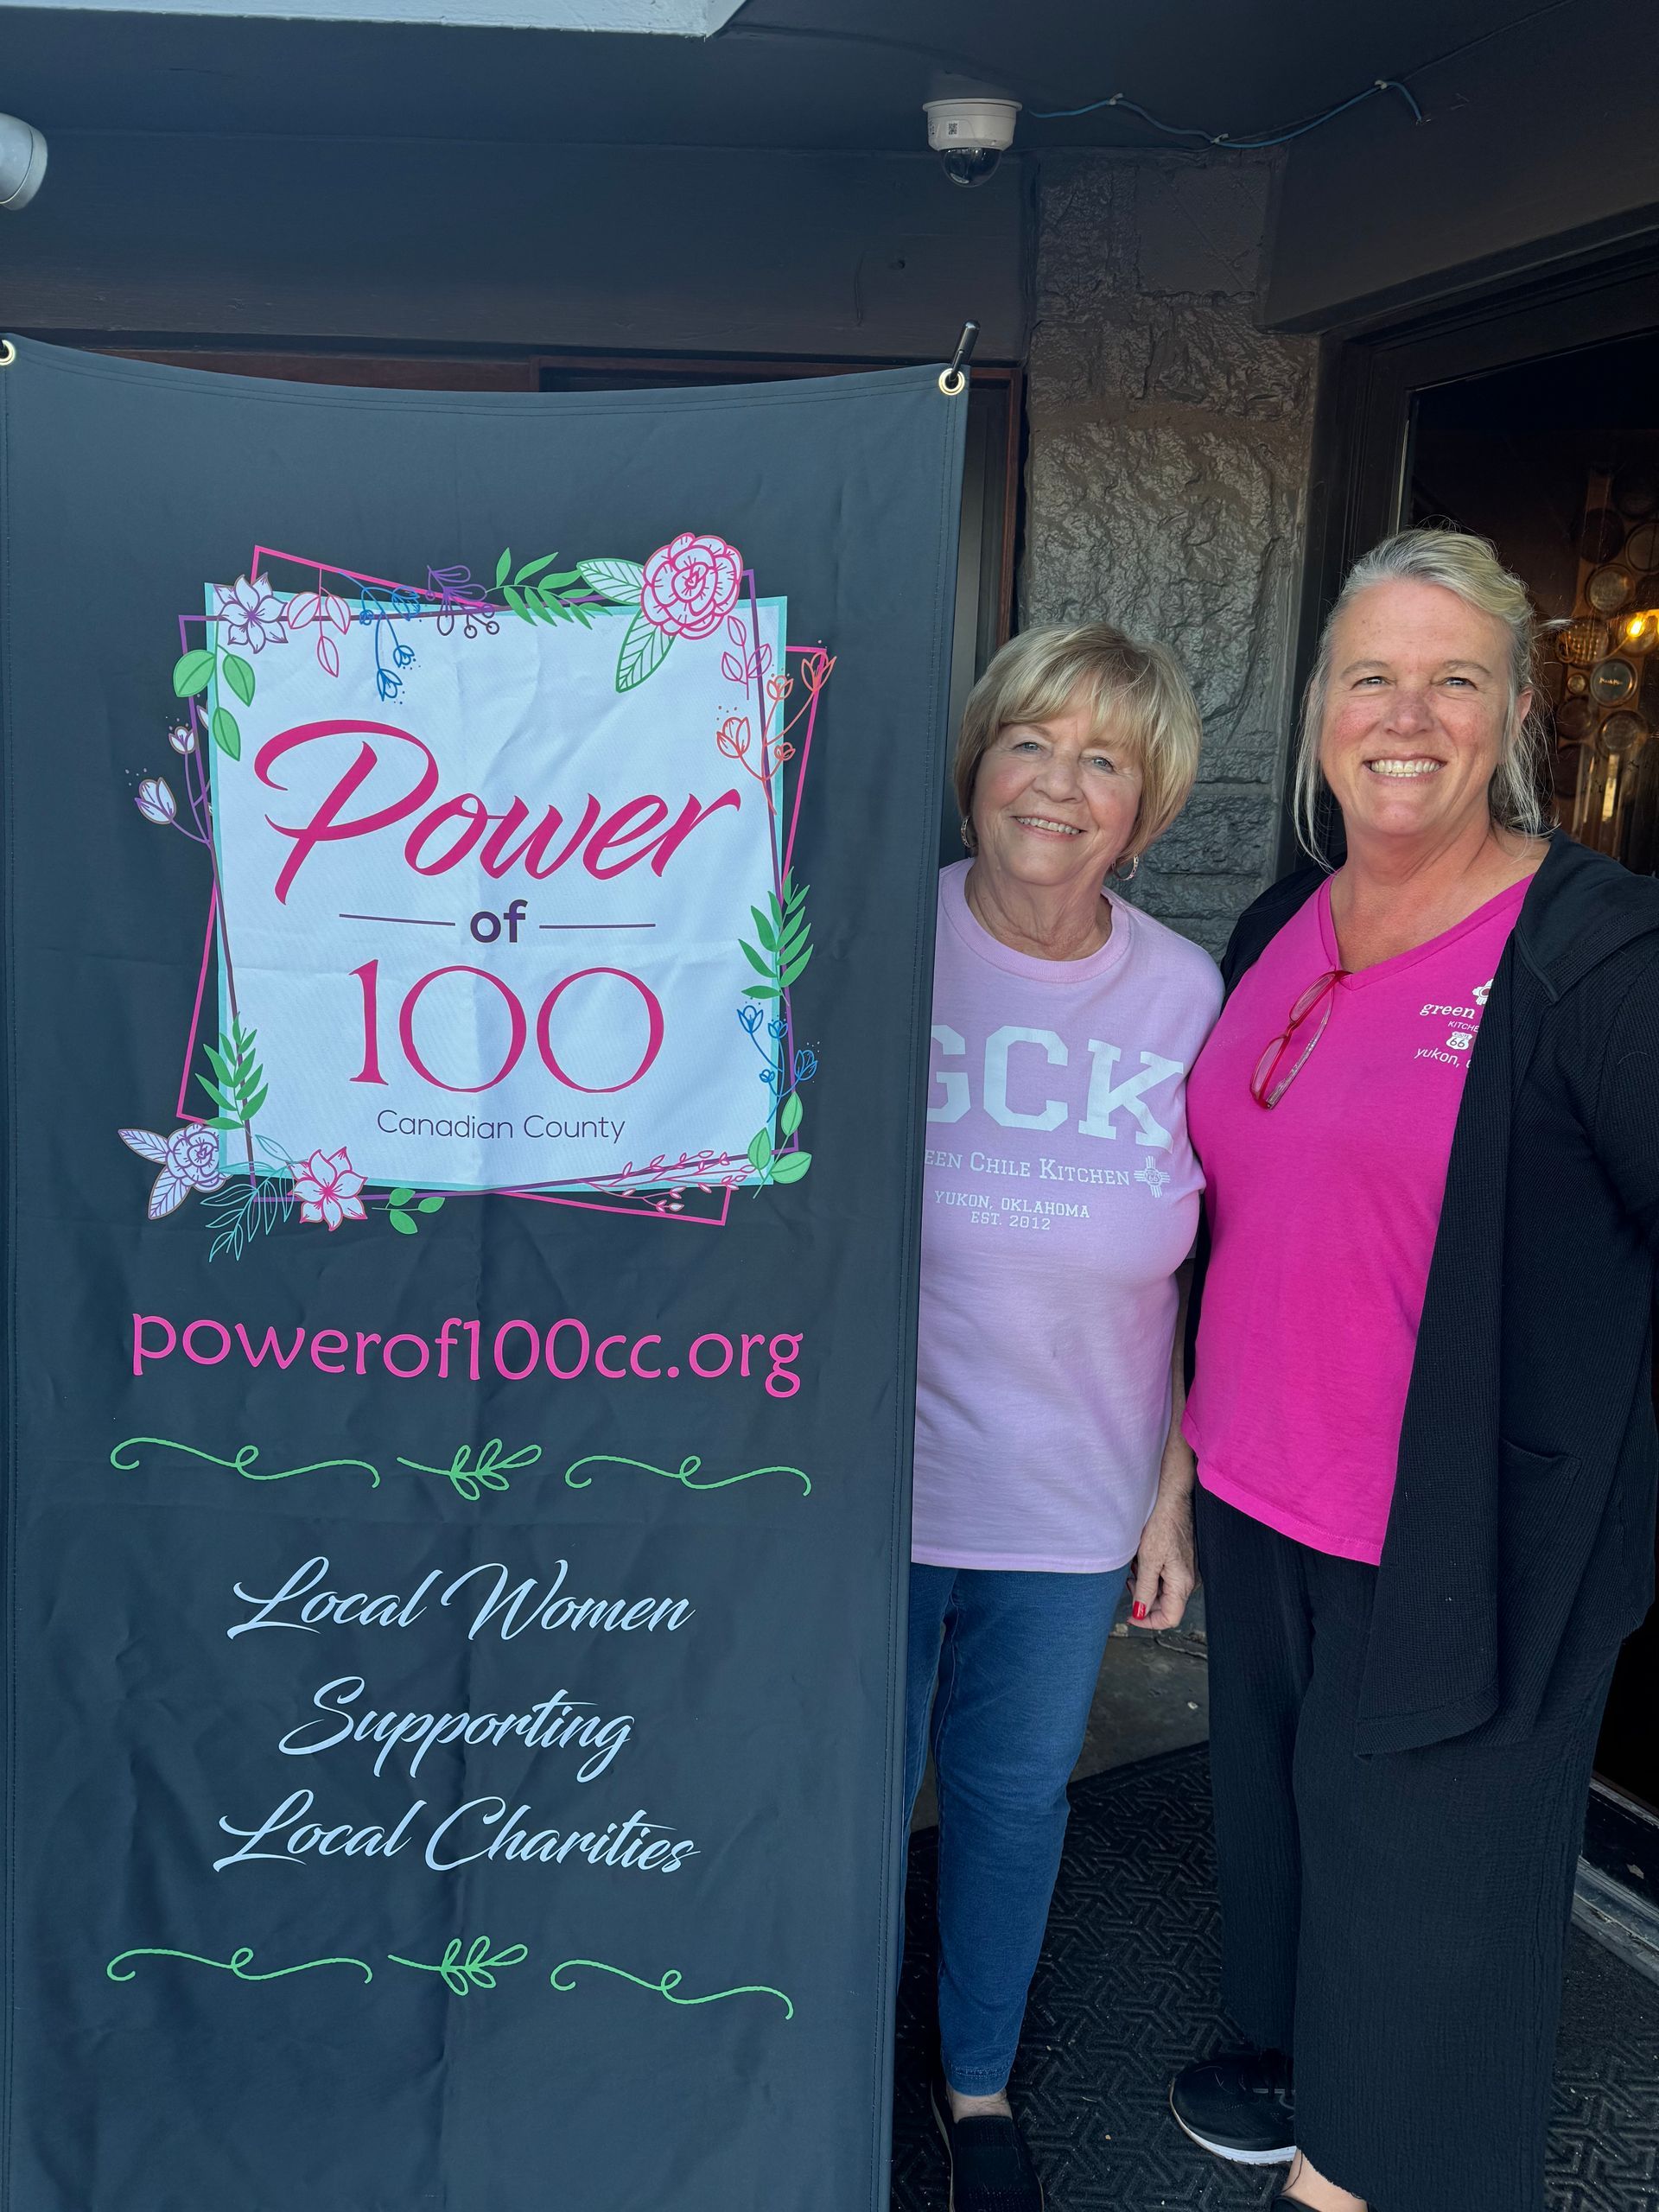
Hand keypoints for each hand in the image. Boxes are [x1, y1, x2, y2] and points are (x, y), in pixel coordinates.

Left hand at [1126, 1451, 1195, 1630]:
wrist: (1172, 1501)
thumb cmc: (1162, 1527)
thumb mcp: (1148, 1561)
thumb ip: (1144, 1590)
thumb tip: (1140, 1613)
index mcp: (1182, 1584)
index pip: (1169, 1618)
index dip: (1148, 1622)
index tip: (1130, 1616)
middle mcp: (1188, 1581)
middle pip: (1165, 1606)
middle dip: (1144, 1599)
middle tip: (1128, 1583)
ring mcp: (1186, 1571)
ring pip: (1163, 1591)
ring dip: (1145, 1584)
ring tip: (1135, 1566)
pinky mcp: (1181, 1562)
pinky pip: (1165, 1577)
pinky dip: (1151, 1573)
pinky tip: (1142, 1559)